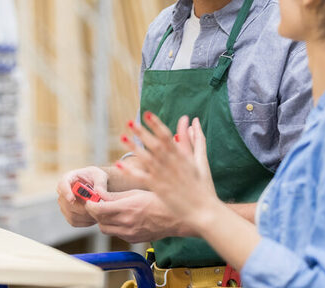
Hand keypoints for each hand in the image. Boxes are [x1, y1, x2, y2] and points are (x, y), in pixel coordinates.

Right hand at [56, 166, 108, 226]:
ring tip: (98, 212)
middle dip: (82, 208)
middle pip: (66, 203)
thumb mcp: (100, 176)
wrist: (96, 185)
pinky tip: (94, 216)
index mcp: (69, 178)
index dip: (65, 192)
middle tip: (95, 208)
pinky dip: (86, 221)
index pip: (62, 184)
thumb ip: (100, 183)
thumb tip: (98, 192)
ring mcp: (64, 204)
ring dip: (86, 215)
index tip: (72, 199)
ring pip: (71, 214)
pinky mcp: (68, 214)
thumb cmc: (96, 178)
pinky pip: (74, 221)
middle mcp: (63, 191)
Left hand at [85, 188, 189, 241]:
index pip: (98, 210)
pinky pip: (117, 234)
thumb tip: (99, 194)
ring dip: (104, 220)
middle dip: (95, 212)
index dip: (90, 204)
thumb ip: (115, 195)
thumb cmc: (158, 200)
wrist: (174, 218)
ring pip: (106, 230)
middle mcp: (126, 223)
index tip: (90, 199)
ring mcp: (129, 234)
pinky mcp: (133, 240)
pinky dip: (114, 226)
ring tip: (110, 210)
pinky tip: (122, 217)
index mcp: (127, 208)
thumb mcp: (136, 192)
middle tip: (98, 203)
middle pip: (99, 221)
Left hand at [118, 113, 217, 230]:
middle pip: (154, 144)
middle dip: (142, 132)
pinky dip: (130, 171)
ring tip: (122, 137)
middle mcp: (172, 164)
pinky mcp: (159, 189)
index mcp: (182, 156)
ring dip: (133, 147)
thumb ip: (196, 139)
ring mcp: (164, 176)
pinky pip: (142, 178)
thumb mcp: (201, 159)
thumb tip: (193, 120)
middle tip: (130, 122)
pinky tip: (120, 163)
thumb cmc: (204, 185)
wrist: (205, 211)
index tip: (147, 114)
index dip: (157, 124)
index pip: (167, 136)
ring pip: (146, 159)